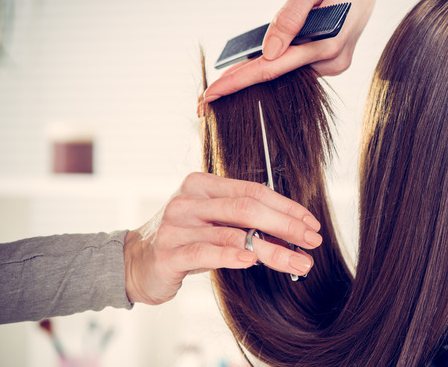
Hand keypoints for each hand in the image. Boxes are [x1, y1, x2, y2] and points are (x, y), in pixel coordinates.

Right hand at [123, 172, 322, 304]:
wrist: (134, 263)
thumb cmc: (185, 241)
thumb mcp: (213, 222)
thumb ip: (244, 219)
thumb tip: (294, 229)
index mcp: (202, 184)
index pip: (253, 191)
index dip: (286, 207)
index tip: (311, 223)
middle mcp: (188, 200)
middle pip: (247, 209)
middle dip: (285, 226)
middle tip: (313, 242)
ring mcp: (175, 225)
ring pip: (232, 234)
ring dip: (272, 250)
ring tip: (298, 262)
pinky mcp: (167, 253)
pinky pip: (206, 252)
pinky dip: (232, 257)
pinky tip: (253, 263)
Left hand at [203, 0, 380, 101]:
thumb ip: (290, 16)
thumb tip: (269, 51)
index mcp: (330, 43)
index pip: (276, 67)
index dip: (241, 79)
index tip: (211, 92)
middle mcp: (334, 60)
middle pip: (279, 75)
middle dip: (242, 83)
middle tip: (207, 96)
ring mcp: (334, 64)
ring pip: (289, 72)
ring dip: (259, 74)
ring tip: (225, 80)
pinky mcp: (332, 61)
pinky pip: (298, 66)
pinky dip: (276, 65)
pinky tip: (253, 65)